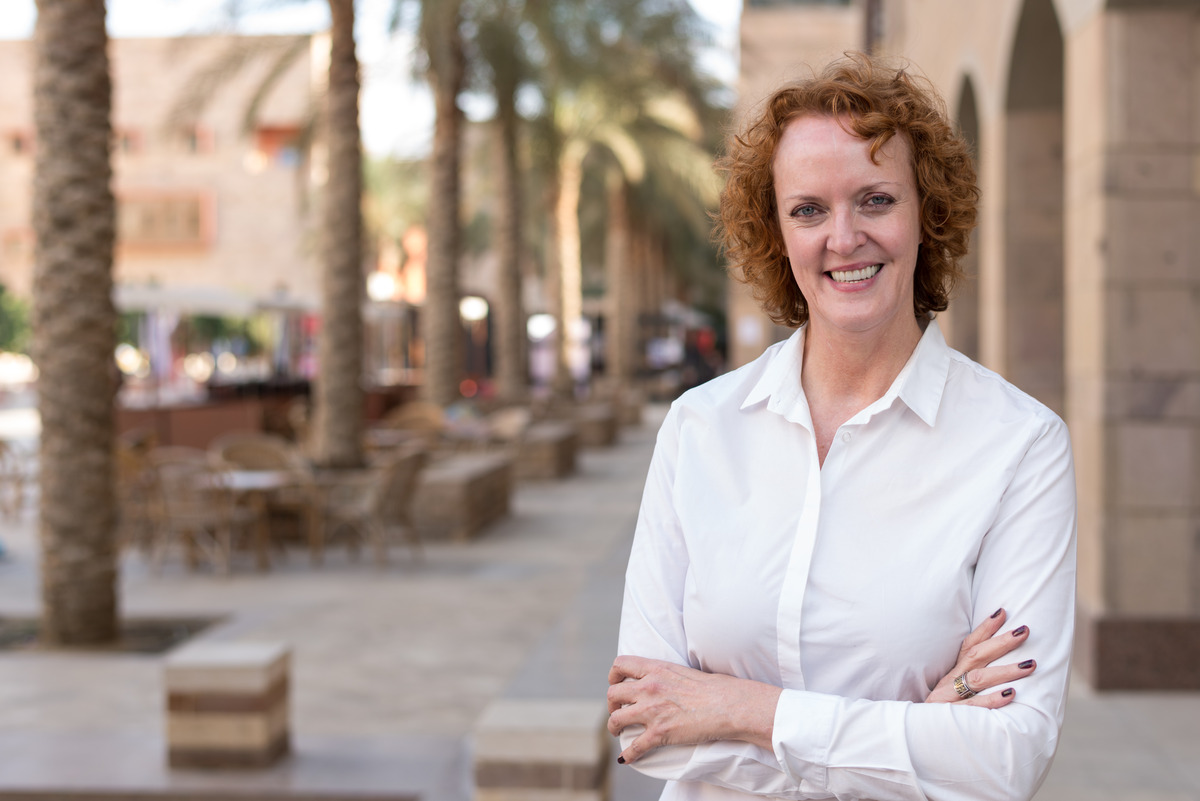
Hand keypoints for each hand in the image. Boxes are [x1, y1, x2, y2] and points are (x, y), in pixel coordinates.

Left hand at [607, 655, 781, 764]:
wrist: (728, 705)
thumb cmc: (713, 687)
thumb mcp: (682, 671)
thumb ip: (665, 674)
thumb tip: (660, 680)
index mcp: (655, 669)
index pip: (621, 665)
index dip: (613, 676)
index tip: (616, 684)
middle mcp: (649, 688)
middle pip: (613, 694)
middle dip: (611, 705)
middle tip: (618, 710)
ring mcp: (652, 711)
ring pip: (616, 720)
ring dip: (614, 727)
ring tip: (618, 731)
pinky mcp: (659, 733)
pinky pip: (635, 747)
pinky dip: (628, 755)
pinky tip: (627, 758)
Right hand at [925, 608, 1034, 707]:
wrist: (912, 739)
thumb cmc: (936, 717)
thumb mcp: (947, 695)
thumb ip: (966, 681)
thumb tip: (993, 666)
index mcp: (949, 675)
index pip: (968, 645)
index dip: (985, 628)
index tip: (1002, 612)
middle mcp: (948, 683)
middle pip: (976, 657)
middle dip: (1001, 642)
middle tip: (1025, 630)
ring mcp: (949, 699)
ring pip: (978, 679)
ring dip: (1006, 670)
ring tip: (1030, 664)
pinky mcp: (950, 718)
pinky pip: (973, 707)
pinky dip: (992, 700)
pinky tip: (1011, 695)